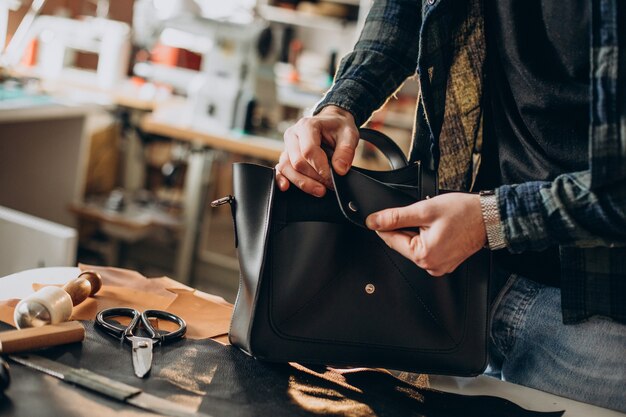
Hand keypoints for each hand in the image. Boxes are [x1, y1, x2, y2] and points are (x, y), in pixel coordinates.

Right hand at [276, 106, 358, 196]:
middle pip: (297, 162)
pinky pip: (279, 170)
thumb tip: (339, 170)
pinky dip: (282, 179)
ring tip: (320, 190)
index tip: (333, 178)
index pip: (309, 151)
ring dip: (303, 182)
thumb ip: (346, 151)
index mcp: (307, 126)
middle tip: (330, 185)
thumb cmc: (338, 128)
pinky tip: (286, 187)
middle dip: (314, 178)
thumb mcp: (349, 134)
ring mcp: (287, 146)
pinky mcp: (285, 156)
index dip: (321, 168)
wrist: (332, 123)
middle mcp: (293, 135)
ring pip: (287, 168)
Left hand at [365, 193, 486, 275]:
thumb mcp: (424, 210)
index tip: (384, 216)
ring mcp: (439, 266)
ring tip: (433, 221)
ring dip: (417, 232)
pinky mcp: (445, 262)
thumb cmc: (463, 213)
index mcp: (424, 256)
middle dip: (406, 227)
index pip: (391, 240)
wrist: (490, 216)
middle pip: (402, 244)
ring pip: (414, 246)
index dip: (386, 225)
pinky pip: (426, 249)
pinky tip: (438, 228)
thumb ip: (396, 217)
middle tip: (421, 215)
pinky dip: (427, 237)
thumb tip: (374, 221)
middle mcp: (430, 266)